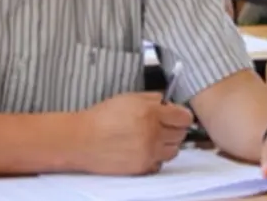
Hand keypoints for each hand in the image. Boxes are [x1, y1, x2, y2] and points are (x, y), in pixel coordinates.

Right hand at [71, 92, 193, 174]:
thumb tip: (168, 103)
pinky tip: (145, 150)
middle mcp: (153, 133)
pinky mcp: (142, 167)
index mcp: (151, 113)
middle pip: (181, 134)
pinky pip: (160, 163)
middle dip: (175, 128)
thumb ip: (153, 98)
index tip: (177, 115)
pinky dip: (156, 158)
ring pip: (174, 150)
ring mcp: (148, 152)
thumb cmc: (102, 117)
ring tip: (154, 139)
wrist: (82, 140)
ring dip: (168, 144)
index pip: (184, 117)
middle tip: (164, 126)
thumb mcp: (129, 98)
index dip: (182, 115)